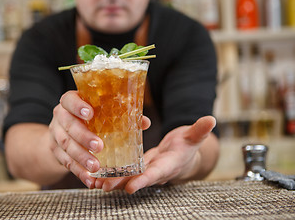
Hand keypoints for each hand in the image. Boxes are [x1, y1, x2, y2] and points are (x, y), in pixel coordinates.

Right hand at [48, 90, 150, 188]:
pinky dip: (78, 172)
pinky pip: (66, 162)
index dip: (77, 106)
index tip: (89, 113)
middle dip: (84, 137)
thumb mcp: (99, 111)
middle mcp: (60, 116)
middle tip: (99, 147)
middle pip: (69, 125)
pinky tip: (89, 180)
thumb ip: (120, 114)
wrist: (62, 130)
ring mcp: (55, 134)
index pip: (69, 100)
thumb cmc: (88, 118)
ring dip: (81, 157)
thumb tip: (144, 122)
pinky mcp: (55, 151)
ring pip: (66, 146)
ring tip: (96, 167)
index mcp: (70, 102)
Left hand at [94, 116, 216, 193]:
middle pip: (137, 179)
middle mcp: (155, 171)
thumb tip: (211, 119)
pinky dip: (111, 174)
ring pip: (127, 177)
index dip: (144, 180)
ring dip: (112, 180)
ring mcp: (145, 170)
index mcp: (169, 164)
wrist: (181, 155)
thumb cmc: (187, 145)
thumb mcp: (193, 137)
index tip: (132, 187)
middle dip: (121, 183)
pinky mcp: (137, 166)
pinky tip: (95, 174)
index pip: (156, 173)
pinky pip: (123, 172)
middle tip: (104, 185)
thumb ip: (199, 130)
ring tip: (94, 182)